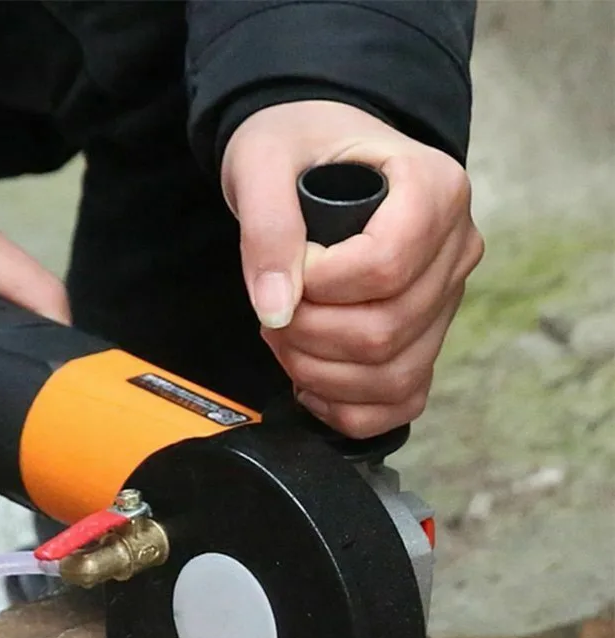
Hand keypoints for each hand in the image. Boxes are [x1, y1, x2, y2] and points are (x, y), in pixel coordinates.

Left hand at [221, 101, 483, 437]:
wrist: (315, 154)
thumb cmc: (296, 148)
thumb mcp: (262, 163)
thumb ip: (267, 228)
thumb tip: (277, 310)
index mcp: (435, 190)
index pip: (385, 268)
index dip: (321, 286)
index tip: (290, 268)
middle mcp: (456, 250)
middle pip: (386, 330)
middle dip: (309, 334)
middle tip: (272, 311)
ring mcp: (446, 301)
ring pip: (394, 375)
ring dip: (321, 373)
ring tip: (285, 337)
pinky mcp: (426, 340)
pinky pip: (401, 401)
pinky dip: (348, 408)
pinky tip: (310, 381)